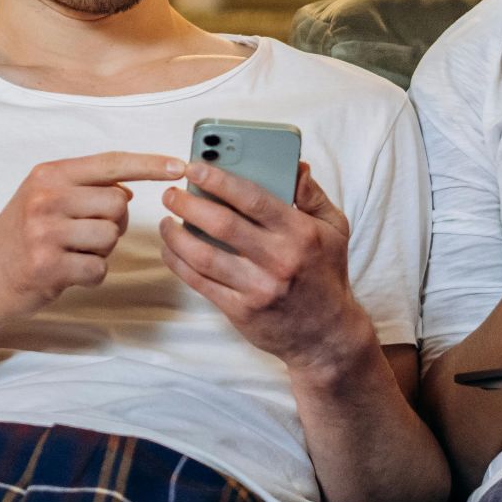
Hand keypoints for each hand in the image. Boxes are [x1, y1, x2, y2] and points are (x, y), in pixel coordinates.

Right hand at [0, 152, 184, 325]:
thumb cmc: (18, 239)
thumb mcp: (42, 199)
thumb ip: (83, 188)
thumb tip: (127, 189)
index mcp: (48, 174)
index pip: (110, 162)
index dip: (149, 164)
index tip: (179, 166)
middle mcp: (46, 197)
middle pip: (118, 204)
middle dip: (113, 223)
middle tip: (85, 235)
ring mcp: (45, 231)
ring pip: (111, 236)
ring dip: (100, 250)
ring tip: (71, 253)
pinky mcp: (48, 265)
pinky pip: (99, 267)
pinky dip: (91, 275)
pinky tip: (67, 273)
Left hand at [158, 161, 372, 373]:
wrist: (327, 335)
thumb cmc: (327, 274)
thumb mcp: (335, 229)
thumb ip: (312, 195)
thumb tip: (295, 165)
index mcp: (300, 233)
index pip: (253, 198)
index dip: (219, 180)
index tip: (195, 167)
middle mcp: (278, 260)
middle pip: (222, 225)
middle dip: (189, 204)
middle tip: (171, 193)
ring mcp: (258, 288)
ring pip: (204, 256)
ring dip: (177, 235)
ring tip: (166, 221)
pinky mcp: (241, 311)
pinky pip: (201, 283)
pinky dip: (179, 264)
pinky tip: (171, 250)